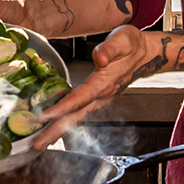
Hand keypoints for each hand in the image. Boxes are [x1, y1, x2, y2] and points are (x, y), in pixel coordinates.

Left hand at [32, 24, 165, 146]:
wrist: (146, 54)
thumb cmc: (132, 45)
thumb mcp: (123, 39)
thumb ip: (109, 49)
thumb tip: (99, 58)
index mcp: (105, 82)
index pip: (81, 97)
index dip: (62, 107)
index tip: (44, 116)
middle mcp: (102, 95)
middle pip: (76, 116)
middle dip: (56, 130)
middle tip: (37, 144)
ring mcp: (100, 99)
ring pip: (77, 117)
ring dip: (58, 130)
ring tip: (40, 142)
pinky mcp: (98, 99)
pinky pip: (79, 113)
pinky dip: (65, 122)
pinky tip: (53, 126)